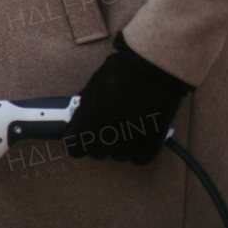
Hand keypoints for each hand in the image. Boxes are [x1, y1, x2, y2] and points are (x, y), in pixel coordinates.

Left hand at [64, 32, 191, 164]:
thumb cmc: (122, 70)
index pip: (74, 146)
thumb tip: (81, 117)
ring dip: (119, 146)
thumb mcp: (94, 85)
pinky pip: (139, 159)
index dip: (77, 141)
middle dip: (98, 143)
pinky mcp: (151, 143)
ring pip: (118, 156)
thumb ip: (86, 106)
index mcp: (90, 116)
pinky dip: (138, 151)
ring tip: (125, 129)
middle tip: (104, 130)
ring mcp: (130, 139)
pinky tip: (139, 136)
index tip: (80, 137)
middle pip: (96, 153)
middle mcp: (108, 131)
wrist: (153, 69)